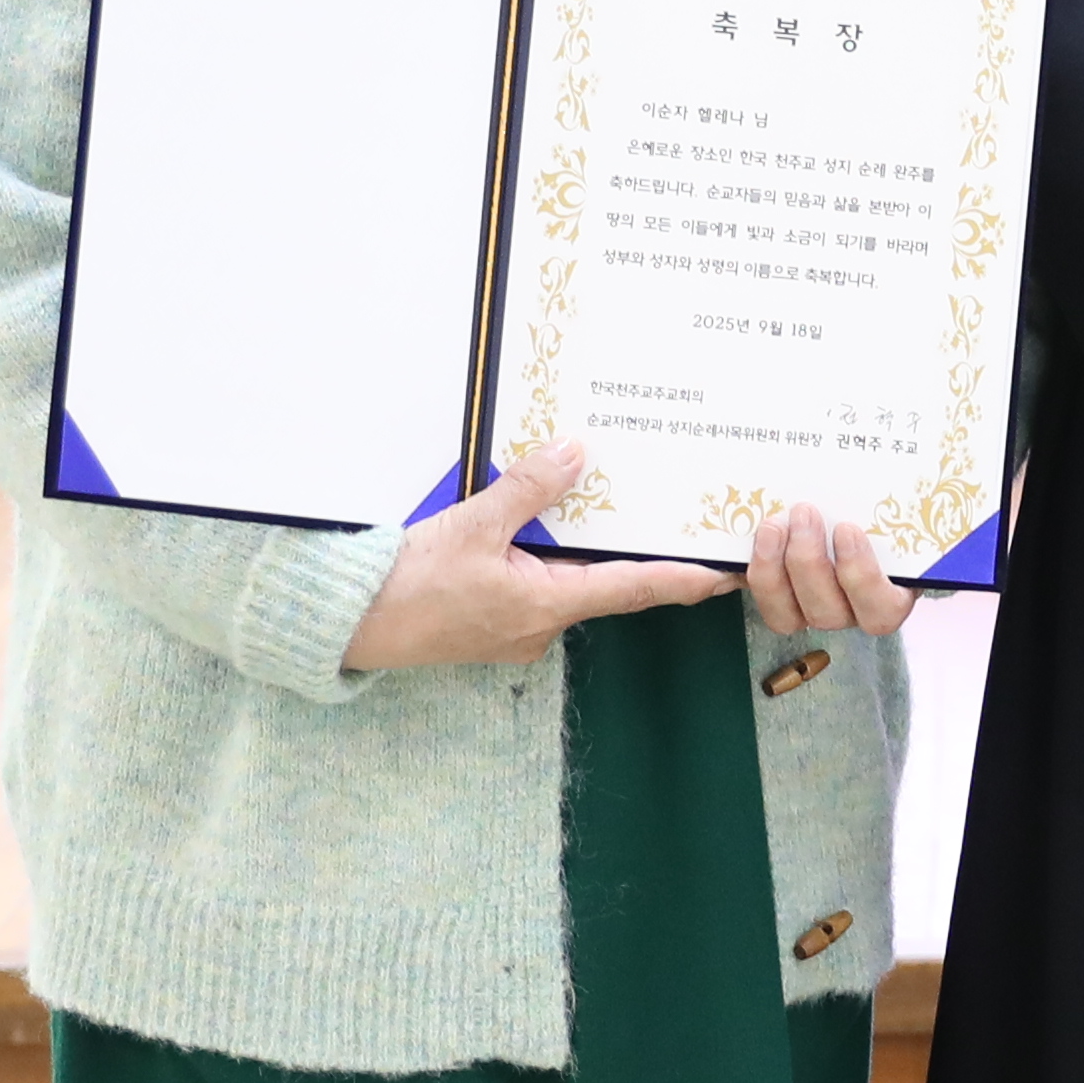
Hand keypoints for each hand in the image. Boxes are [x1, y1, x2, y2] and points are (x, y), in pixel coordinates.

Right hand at [342, 442, 736, 671]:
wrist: (353, 623)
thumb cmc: (409, 585)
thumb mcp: (471, 525)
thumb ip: (526, 489)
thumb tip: (575, 454)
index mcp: (547, 605)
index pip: (636, 588)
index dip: (686, 578)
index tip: (730, 574)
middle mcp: (543, 625)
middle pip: (606, 583)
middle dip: (639, 554)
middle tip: (682, 524)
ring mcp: (519, 628)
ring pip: (570, 583)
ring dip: (588, 551)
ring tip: (619, 511)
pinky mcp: (496, 623)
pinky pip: (538, 586)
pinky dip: (551, 558)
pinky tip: (548, 526)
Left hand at [740, 501, 913, 640]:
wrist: (841, 505)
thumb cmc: (877, 505)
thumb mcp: (892, 500)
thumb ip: (897, 496)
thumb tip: (920, 451)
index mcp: (889, 592)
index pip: (882, 610)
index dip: (860, 577)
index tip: (848, 530)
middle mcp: (849, 609)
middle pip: (829, 612)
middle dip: (809, 562)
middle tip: (805, 512)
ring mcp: (809, 606)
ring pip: (789, 615)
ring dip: (775, 569)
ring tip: (774, 523)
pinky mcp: (776, 596)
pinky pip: (761, 599)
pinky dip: (752, 569)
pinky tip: (752, 534)